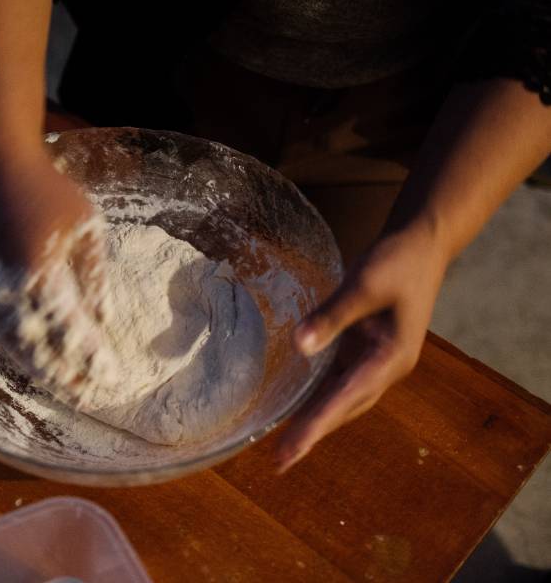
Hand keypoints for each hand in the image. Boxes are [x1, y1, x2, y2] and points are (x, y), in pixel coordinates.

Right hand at [0, 154, 115, 401]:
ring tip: (65, 387)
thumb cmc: (52, 194)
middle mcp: (12, 290)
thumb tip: (104, 322)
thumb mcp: (87, 230)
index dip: (91, 357)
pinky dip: (13, 352)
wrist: (1, 171)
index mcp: (42, 273)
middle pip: (39, 348)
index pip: (70, 329)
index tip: (111, 378)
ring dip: (40, 371)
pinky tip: (28, 365)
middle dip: (66, 377)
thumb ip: (95, 279)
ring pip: (14, 347)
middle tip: (90, 398)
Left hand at [276, 221, 449, 471]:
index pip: (346, 399)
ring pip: (341, 397)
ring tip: (285, 446)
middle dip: (313, 433)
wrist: (422, 243)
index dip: (316, 425)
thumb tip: (299, 346)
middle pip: (344, 407)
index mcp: (392, 358)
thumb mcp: (363, 284)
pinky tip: (296, 406)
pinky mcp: (366, 347)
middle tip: (281, 461)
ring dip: (315, 419)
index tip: (292, 451)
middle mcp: (386, 367)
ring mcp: (377, 359)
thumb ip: (332, 316)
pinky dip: (318, 395)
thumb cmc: (396, 261)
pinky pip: (338, 378)